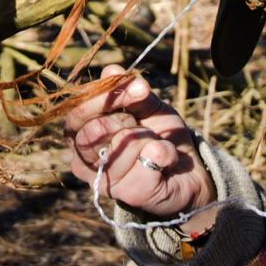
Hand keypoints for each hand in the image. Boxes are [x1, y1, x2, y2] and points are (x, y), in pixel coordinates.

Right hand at [64, 67, 216, 233]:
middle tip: (142, 125)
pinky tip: (166, 161)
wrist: (188, 170)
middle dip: (127, 119)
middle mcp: (83, 160)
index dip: (107, 96)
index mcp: (80, 134)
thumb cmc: (158, 135)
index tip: (139, 88)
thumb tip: (112, 70)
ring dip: (150, 138)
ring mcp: (104, 181)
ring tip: (154, 146)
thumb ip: (127, 90)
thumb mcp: (145, 106)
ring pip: (125, 143)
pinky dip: (166, 153)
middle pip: (94, 129)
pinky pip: (150, 160)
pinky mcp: (130, 194)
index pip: (78, 112)